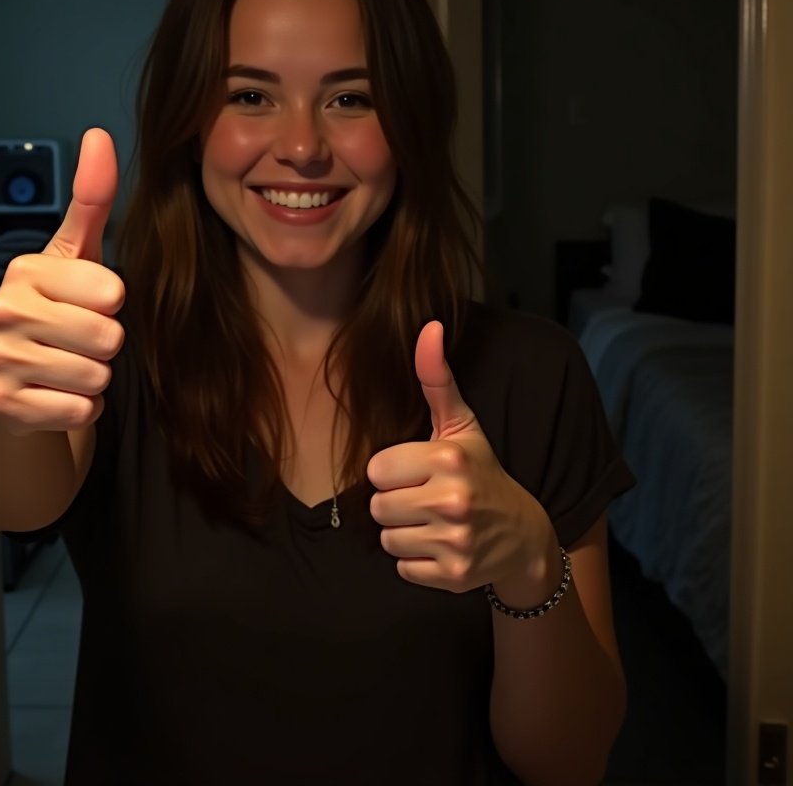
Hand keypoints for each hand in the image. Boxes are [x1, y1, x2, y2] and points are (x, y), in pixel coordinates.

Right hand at [0, 128, 124, 434]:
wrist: (7, 382)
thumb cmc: (53, 311)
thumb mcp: (75, 255)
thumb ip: (92, 199)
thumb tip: (99, 134)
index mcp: (26, 270)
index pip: (112, 291)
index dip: (111, 304)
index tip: (87, 303)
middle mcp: (2, 311)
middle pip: (108, 338)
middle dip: (106, 345)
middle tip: (78, 340)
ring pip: (96, 377)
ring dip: (94, 378)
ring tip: (66, 365)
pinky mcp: (3, 406)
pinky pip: (79, 411)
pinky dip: (80, 408)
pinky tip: (55, 393)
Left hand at [366, 321, 557, 600]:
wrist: (525, 535)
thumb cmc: (481, 472)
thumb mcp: (461, 425)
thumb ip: (436, 379)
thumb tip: (428, 325)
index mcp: (448, 457)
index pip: (376, 468)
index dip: (394, 471)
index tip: (419, 472)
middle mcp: (452, 499)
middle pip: (377, 506)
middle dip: (396, 504)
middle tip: (425, 500)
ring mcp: (455, 540)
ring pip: (388, 539)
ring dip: (404, 534)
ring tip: (434, 523)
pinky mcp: (453, 576)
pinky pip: (403, 569)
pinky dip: (417, 563)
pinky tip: (442, 547)